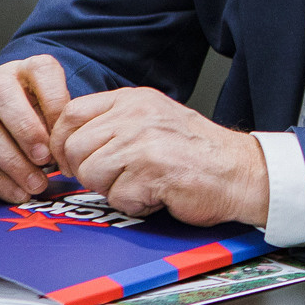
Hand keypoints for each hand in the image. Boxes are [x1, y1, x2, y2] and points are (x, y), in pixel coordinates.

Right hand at [0, 55, 71, 203]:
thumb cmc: (32, 117)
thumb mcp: (51, 111)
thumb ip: (61, 122)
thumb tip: (70, 148)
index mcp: (24, 70)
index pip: (41, 70)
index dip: (55, 102)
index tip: (66, 134)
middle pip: (2, 95)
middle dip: (27, 131)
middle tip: (46, 160)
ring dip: (12, 164)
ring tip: (34, 185)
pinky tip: (14, 191)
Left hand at [46, 88, 269, 227]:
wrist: (241, 173)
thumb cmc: (198, 154)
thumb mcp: (153, 120)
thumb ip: (115, 123)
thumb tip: (68, 142)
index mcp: (133, 100)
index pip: (71, 114)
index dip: (62, 143)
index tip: (73, 161)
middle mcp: (136, 115)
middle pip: (74, 148)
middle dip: (87, 172)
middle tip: (116, 179)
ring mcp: (143, 141)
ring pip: (91, 174)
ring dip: (113, 189)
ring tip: (143, 185)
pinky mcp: (151, 171)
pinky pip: (118, 197)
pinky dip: (135, 204)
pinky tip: (158, 195)